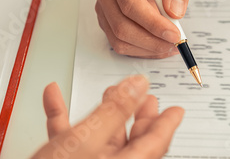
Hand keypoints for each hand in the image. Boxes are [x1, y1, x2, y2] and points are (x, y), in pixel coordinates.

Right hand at [32, 75, 183, 158]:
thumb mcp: (85, 139)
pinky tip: (53, 98)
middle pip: (131, 141)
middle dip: (137, 115)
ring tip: (108, 92)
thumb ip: (114, 111)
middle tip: (147, 99)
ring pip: (100, 138)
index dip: (166, 123)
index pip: (155, 144)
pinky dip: (63, 118)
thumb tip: (138, 86)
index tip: (176, 110)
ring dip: (101, 112)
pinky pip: (69, 139)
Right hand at [94, 0, 194, 57]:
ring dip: (147, 48)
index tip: (174, 33)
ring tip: (170, 45)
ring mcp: (103, 7)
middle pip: (121, 25)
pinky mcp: (106, 21)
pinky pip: (120, 43)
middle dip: (151, 40)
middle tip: (175, 43)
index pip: (130, 3)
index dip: (152, 22)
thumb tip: (174, 11)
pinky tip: (158, 45)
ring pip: (119, 38)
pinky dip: (141, 50)